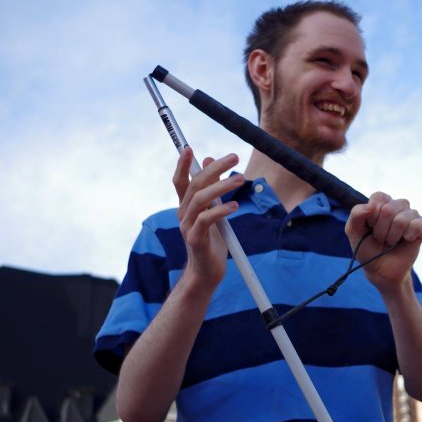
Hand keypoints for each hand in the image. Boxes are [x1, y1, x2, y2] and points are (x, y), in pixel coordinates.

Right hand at [172, 148, 244, 293]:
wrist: (206, 273)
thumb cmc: (211, 242)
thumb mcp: (213, 211)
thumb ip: (211, 188)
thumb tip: (209, 159)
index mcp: (186, 206)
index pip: (181, 181)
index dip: (182, 164)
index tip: (188, 148)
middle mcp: (183, 214)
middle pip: (195, 184)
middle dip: (214, 168)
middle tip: (234, 158)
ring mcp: (188, 226)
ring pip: (201, 199)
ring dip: (221, 187)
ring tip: (241, 179)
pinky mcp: (196, 239)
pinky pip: (206, 220)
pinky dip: (221, 210)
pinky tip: (235, 205)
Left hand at [344, 192, 421, 293]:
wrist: (381, 270)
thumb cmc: (367, 249)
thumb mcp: (353, 231)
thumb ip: (356, 214)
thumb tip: (370, 206)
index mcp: (381, 203)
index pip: (379, 197)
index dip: (372, 214)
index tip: (370, 227)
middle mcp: (397, 206)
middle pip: (389, 209)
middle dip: (381, 230)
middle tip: (380, 239)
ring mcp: (410, 215)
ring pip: (402, 219)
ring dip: (392, 236)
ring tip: (391, 242)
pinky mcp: (421, 226)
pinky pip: (417, 225)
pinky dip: (408, 236)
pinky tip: (405, 241)